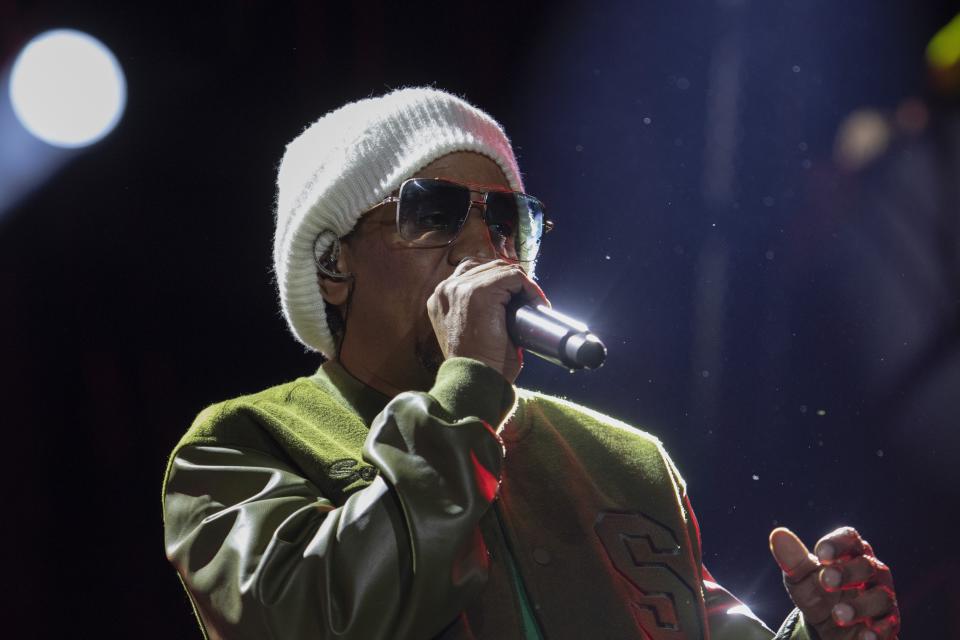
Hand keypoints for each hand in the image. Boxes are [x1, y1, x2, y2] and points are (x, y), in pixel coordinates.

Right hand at [427, 258, 548, 383]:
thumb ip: (476, 311)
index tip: (515, 298)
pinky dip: (530, 287)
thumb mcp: (469, 332)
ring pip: (501, 270)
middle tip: (528, 301)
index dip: (498, 282)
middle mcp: (446, 290)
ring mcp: (460, 288)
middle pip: (487, 266)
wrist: (475, 380)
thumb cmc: (477, 364)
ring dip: (522, 284)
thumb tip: (508, 300)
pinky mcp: (480, 292)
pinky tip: (537, 303)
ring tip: (534, 304)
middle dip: (511, 281)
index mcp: (440, 299)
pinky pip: (513, 277)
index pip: (472, 272)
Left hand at [769, 526, 898, 639]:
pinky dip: (878, 631)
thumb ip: (793, 560)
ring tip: (838, 614)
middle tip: (826, 581)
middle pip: (868, 566)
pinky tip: (865, 635)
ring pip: (881, 597)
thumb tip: (777, 534)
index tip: (820, 553)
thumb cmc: (818, 595)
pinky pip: (888, 627)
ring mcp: (881, 600)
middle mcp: (871, 574)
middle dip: (848, 572)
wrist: (829, 630)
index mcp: (849, 555)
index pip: (850, 539)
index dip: (838, 543)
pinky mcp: (886, 626)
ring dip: (860, 606)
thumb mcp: (800, 580)